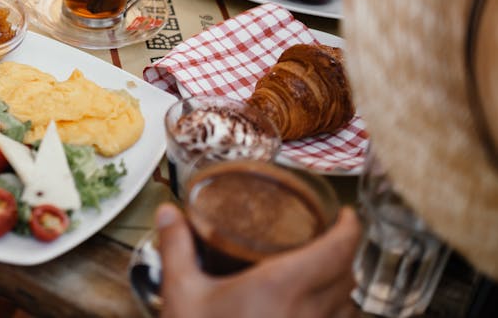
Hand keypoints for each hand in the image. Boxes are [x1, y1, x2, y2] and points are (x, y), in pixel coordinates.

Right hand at [155, 203, 361, 317]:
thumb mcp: (182, 292)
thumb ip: (177, 247)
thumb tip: (170, 212)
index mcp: (282, 286)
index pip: (339, 249)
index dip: (350, 226)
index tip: (344, 213)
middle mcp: (308, 311)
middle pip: (348, 274)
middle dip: (343, 251)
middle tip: (323, 236)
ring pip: (348, 304)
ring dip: (340, 284)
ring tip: (318, 271)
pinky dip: (333, 312)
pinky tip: (307, 309)